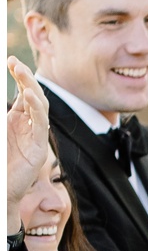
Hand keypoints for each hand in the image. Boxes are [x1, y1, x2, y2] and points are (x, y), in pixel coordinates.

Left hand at [6, 58, 51, 222]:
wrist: (2, 190)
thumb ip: (1, 117)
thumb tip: (4, 100)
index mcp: (18, 121)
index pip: (23, 93)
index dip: (19, 76)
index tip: (11, 60)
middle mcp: (29, 126)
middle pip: (34, 96)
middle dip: (26, 77)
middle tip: (15, 63)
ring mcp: (35, 137)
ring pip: (40, 106)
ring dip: (31, 88)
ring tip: (21, 72)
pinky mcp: (38, 149)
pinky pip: (41, 124)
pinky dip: (36, 108)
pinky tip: (28, 95)